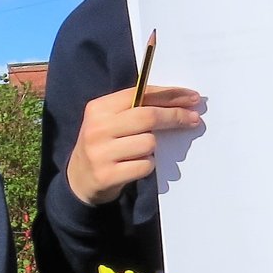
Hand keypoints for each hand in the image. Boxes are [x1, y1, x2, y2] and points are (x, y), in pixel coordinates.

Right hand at [65, 84, 202, 205]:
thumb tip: (180, 102)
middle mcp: (97, 128)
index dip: (170, 95)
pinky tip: (135, 166)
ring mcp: (100, 153)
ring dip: (153, 148)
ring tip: (141, 151)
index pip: (140, 94)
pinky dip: (147, 165)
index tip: (192, 97)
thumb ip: (135, 109)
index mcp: (98, 108)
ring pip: (148, 143)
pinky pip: (145, 165)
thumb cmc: (104, 144)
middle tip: (193, 119)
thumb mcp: (110, 121)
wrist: (79, 178)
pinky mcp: (107, 175)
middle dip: (175, 116)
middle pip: (148, 117)